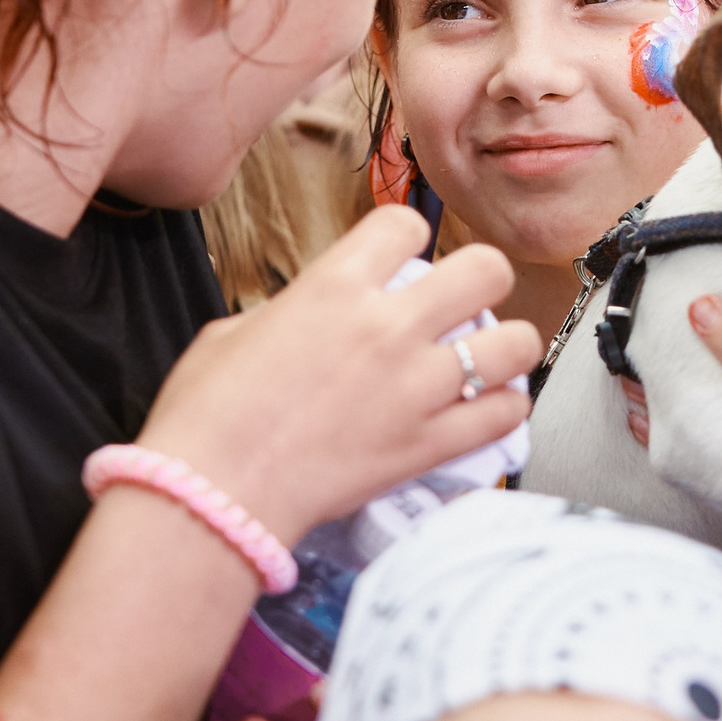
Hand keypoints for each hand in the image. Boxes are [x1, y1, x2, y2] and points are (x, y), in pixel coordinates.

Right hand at [137, 207, 541, 545]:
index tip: (403, 260)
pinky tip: (486, 408)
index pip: (404, 224)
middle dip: (480, 280)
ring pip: (515, 342)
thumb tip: (311, 315)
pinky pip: (504, 414)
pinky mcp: (427, 445)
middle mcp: (387, 327)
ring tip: (487, 358)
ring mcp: (415, 387)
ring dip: (505, 346)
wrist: (213, 495)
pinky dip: (504, 408)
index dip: (406, 238)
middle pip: (485, 269)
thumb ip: (293, 311)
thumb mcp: (235, 332)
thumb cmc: (206, 416)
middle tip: (463, 302)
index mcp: (333, 287)